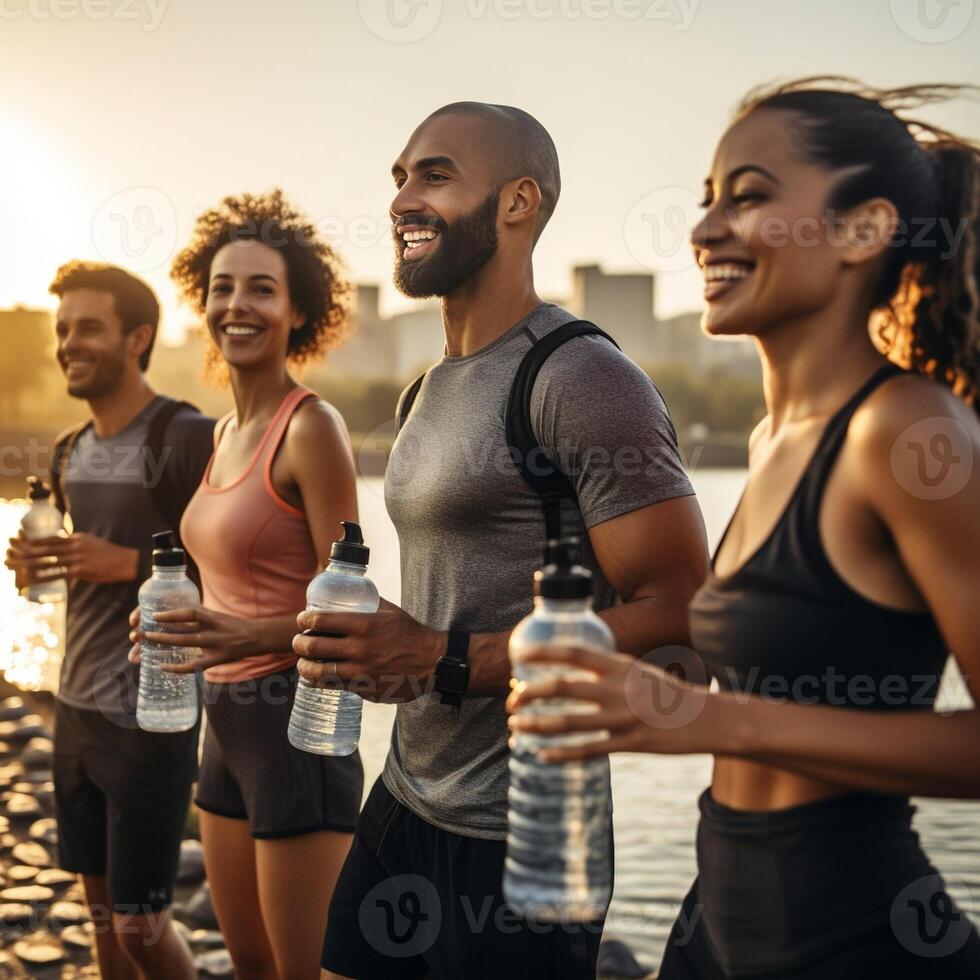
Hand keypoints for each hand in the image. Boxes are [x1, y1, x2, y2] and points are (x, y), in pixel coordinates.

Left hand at [9, 533, 137, 584]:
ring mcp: (77, 558)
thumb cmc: (109, 554)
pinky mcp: (80, 570)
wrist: (125, 562)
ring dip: (32, 565)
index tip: (23, 544)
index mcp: (77, 539)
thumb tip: (63, 546)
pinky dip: (44, 577)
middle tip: (15, 554)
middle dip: (29, 552)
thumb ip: (76, 544)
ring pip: (49, 561)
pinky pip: (58, 574)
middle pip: (47, 549)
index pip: (52, 539)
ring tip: (19, 568)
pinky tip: (36, 580)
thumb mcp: (91, 543)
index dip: (36, 542)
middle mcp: (75, 546)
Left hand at [129, 606, 262, 672]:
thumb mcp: (218, 616)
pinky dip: (178, 668)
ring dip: (167, 643)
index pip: (190, 613)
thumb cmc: (235, 625)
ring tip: (149, 644)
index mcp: (214, 617)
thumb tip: (176, 615)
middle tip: (143, 633)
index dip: (172, 614)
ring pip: (188, 645)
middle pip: (184, 631)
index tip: (154, 616)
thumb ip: (200, 617)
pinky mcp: (219, 659)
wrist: (258, 636)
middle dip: (162, 632)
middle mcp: (215, 630)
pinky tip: (163, 667)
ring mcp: (217, 645)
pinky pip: (195, 666)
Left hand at [292, 598, 442, 702]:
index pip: (321, 621)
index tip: (301, 620)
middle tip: (298, 641)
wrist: (431, 661)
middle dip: (299, 644)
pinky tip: (318, 678)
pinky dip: (322, 682)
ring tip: (303, 663)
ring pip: (319, 673)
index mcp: (364, 625)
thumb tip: (350, 591)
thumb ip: (369, 602)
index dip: (304, 620)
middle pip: (313, 647)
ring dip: (305, 667)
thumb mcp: (390, 611)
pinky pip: (335, 686)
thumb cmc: (410, 633)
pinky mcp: (365, 689)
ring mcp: (361, 672)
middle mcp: (360, 649)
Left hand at [506, 645, 720, 760]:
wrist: (711, 719)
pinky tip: (543, 755)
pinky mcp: (631, 744)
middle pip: (562, 687)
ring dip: (536, 726)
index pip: (574, 654)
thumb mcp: (641, 672)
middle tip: (512, 701)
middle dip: (529, 695)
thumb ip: (610, 670)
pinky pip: (589, 750)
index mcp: (620, 666)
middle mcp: (619, 689)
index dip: (544, 653)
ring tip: (516, 729)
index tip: (520, 655)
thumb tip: (576, 669)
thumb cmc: (671, 694)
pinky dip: (562, 753)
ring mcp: (624, 718)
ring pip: (568, 723)